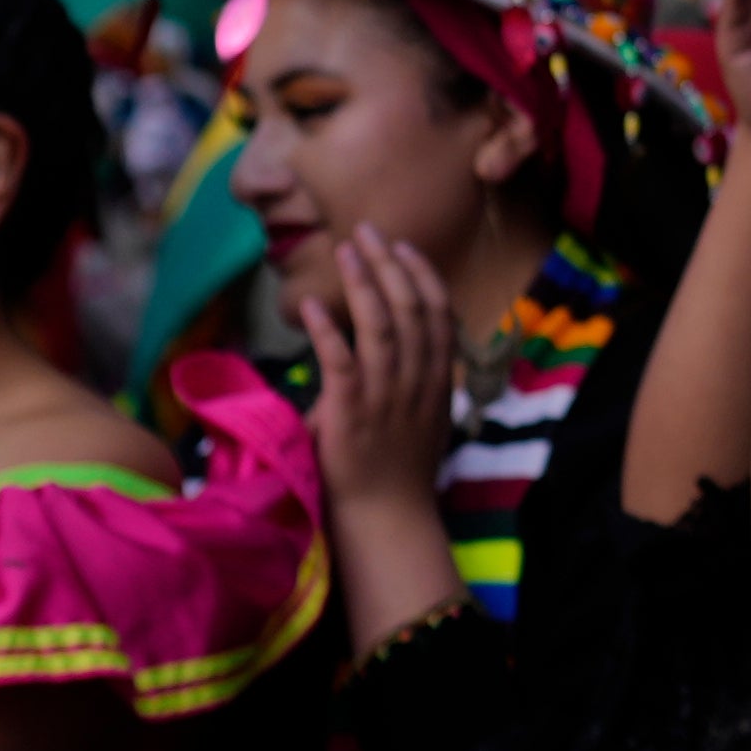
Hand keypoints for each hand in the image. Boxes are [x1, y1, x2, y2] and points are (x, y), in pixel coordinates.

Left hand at [300, 224, 466, 505]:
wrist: (388, 519)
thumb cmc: (398, 476)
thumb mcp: (424, 422)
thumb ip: (414, 384)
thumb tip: (394, 352)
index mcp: (437, 383)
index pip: (440, 316)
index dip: (422, 276)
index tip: (404, 248)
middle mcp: (417, 384)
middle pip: (412, 309)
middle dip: (390, 264)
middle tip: (367, 231)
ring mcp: (386, 397)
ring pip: (382, 326)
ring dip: (363, 283)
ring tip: (345, 249)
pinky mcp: (352, 413)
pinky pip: (342, 362)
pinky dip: (327, 329)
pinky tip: (310, 304)